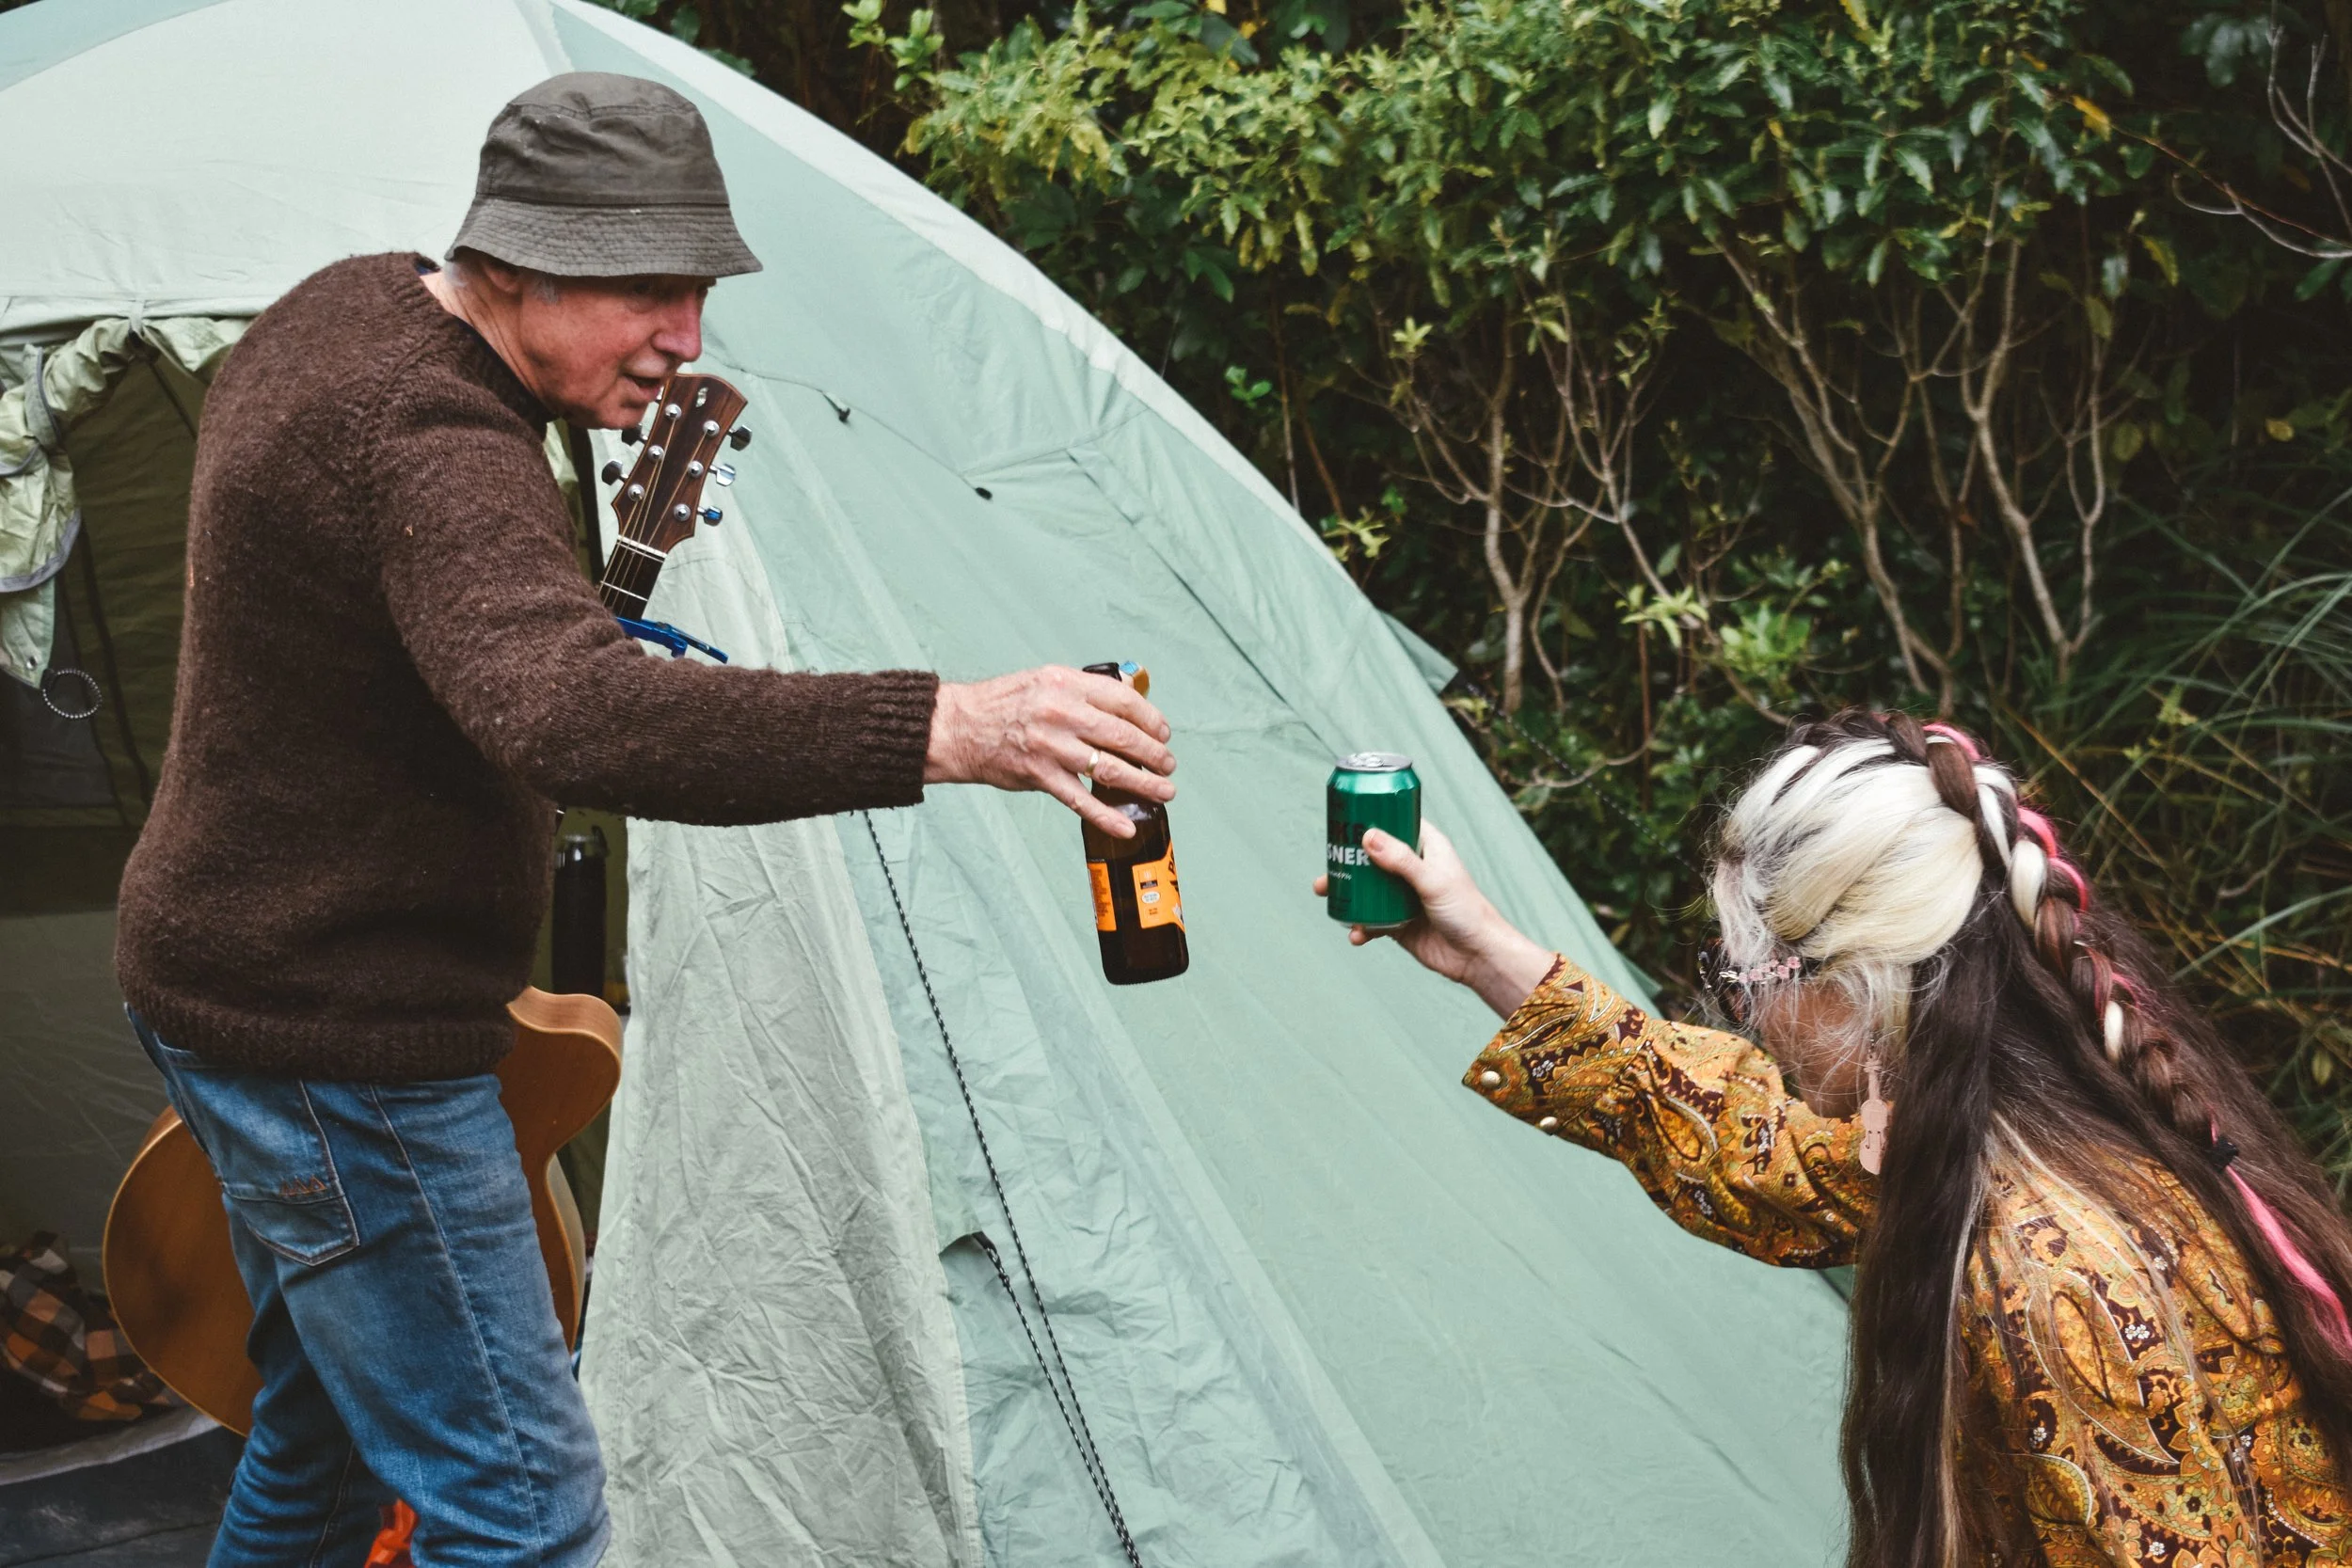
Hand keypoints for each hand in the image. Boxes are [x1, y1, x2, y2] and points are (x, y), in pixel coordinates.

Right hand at [925, 666, 1175, 837]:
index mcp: (1066, 684)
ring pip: (1109, 768)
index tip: (1163, 732)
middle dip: (1153, 753)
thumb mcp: (1046, 680)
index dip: (1151, 719)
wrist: (959, 727)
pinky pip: (1080, 800)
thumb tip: (1127, 699)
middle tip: (1167, 764)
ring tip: (1163, 790)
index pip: (1123, 700)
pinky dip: (1106, 816)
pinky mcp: (1039, 776)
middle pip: (1123, 735)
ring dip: (1143, 783)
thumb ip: (1085, 691)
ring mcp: (1051, 747)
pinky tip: (1126, 826)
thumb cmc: (1003, 704)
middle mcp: (1061, 713)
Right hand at [1312, 823, 1555, 1016]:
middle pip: (1372, 856)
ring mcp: (1403, 896)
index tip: (1344, 817)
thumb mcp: (1432, 880)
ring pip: (1367, 888)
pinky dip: (1359, 925)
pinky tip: (1356, 934)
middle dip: (1346, 860)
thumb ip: (1401, 860)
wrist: (1477, 956)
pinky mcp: (1397, 923)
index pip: (1395, 821)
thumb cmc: (1467, 911)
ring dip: (1345, 892)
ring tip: (1326, 895)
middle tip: (1327, 864)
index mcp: (1426, 846)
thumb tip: (1367, 837)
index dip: (1371, 817)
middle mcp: (1412, 868)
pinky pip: (1370, 920)